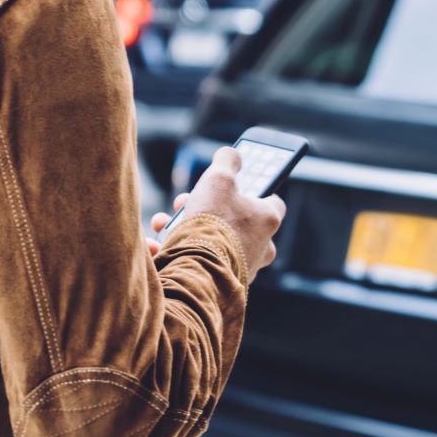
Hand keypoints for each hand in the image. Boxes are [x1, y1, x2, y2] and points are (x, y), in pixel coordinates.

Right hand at [144, 147, 284, 279]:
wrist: (198, 271)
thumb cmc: (212, 223)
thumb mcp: (218, 179)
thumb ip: (227, 160)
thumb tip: (232, 153)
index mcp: (269, 220)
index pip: (272, 199)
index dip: (253, 188)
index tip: (235, 183)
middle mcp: (263, 247)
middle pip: (239, 219)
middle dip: (211, 207)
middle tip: (190, 200)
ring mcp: (245, 267)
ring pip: (219, 239)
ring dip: (194, 226)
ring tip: (169, 221)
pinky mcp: (226, 283)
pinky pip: (207, 259)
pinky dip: (188, 248)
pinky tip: (164, 241)